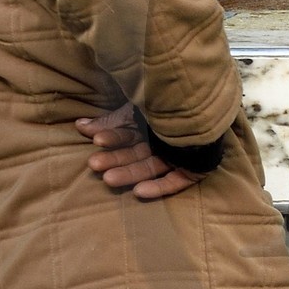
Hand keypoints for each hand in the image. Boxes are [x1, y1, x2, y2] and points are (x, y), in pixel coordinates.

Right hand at [75, 106, 203, 200]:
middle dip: (115, 159)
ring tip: (108, 178)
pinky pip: (174, 182)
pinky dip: (158, 187)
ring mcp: (177, 156)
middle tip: (94, 164)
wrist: (209, 97)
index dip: (111, 136)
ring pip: (150, 168)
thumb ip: (111, 120)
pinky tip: (139, 192)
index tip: (95, 138)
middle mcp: (162, 142)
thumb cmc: (172, 99)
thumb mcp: (139, 106)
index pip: (127, 134)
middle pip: (135, 154)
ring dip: (129, 174)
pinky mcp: (193, 170)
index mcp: (150, 125)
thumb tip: (78, 125)